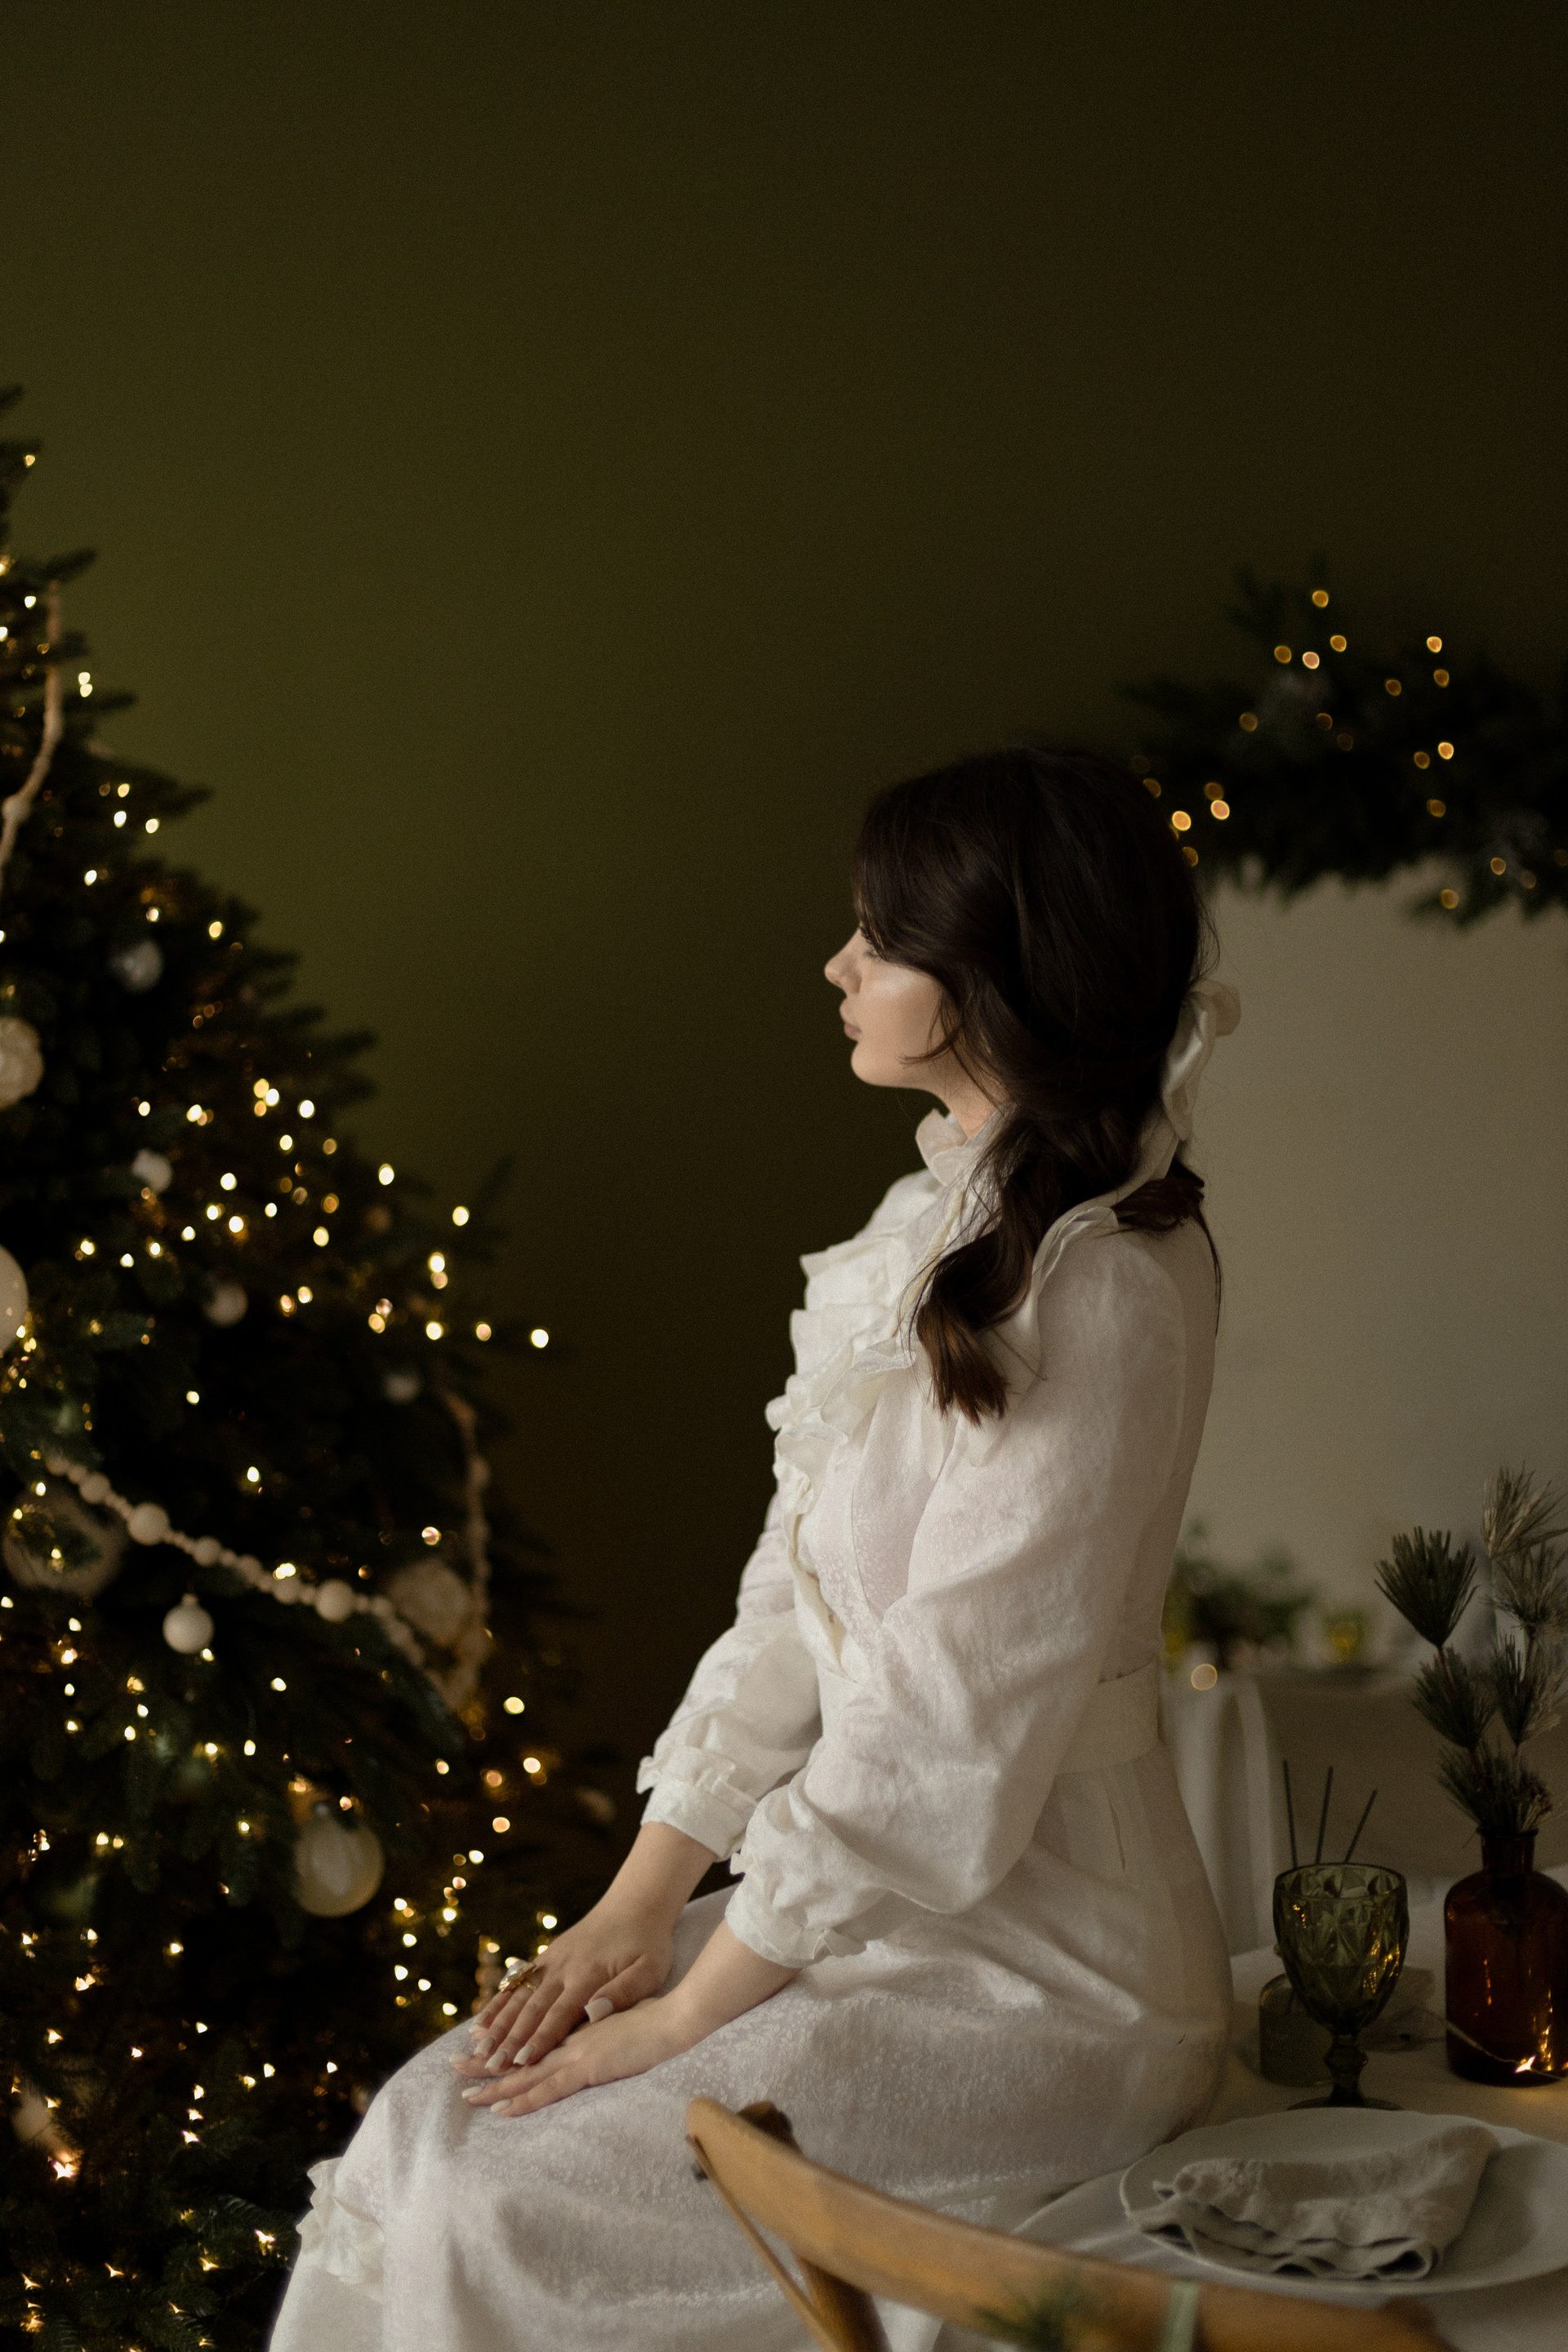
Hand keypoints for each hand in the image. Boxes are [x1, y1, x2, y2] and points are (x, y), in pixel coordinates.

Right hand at [451, 1903, 675, 2078]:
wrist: (636, 1903)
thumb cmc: (649, 1943)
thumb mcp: (650, 1969)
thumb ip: (624, 1992)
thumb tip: (593, 2013)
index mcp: (588, 1975)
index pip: (560, 2014)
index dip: (539, 2040)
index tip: (519, 2063)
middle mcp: (564, 1968)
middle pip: (532, 2008)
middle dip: (510, 2039)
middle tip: (490, 2066)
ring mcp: (552, 1961)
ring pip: (519, 1996)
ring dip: (498, 2023)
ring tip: (477, 2049)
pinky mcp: (548, 1956)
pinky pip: (518, 1982)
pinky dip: (499, 2002)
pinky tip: (481, 2021)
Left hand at [456, 1921, 797, 2119]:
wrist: (677, 2017)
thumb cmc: (659, 2018)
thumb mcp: (626, 2022)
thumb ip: (606, 2028)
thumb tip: (593, 2031)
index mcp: (579, 2032)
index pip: (535, 2042)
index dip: (508, 2046)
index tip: (482, 2048)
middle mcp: (571, 2042)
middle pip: (521, 2056)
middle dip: (486, 2064)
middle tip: (454, 2068)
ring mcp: (578, 2054)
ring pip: (526, 2073)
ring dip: (493, 2085)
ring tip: (464, 2093)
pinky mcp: (588, 2068)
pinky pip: (549, 2089)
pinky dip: (523, 2099)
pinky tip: (502, 2110)